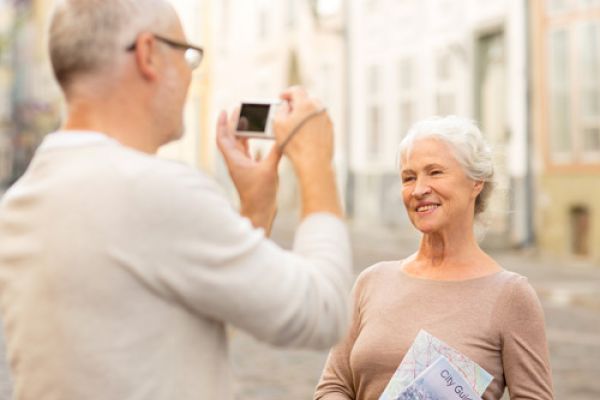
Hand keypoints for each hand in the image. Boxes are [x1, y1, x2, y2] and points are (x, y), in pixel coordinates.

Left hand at [216, 109, 281, 234]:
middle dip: (233, 123)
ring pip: (238, 144)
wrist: (258, 211)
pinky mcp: (249, 171)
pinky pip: (247, 152)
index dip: (222, 123)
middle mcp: (235, 162)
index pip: (223, 138)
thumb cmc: (260, 194)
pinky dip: (250, 143)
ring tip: (248, 119)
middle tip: (239, 109)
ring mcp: (242, 166)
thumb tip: (283, 137)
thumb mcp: (269, 170)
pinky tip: (257, 138)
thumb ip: (275, 152)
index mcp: (234, 160)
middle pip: (230, 138)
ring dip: (241, 132)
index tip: (224, 110)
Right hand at [273, 86, 333, 174]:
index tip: (282, 97)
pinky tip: (304, 134)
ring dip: (304, 114)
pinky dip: (311, 123)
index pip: (296, 90)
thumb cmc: (295, 145)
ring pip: (314, 111)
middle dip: (296, 104)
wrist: (314, 162)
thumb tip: (285, 107)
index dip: (287, 92)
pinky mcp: (330, 129)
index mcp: (306, 104)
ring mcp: (326, 119)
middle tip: (288, 111)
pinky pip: (319, 121)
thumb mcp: (278, 125)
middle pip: (306, 99)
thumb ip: (280, 110)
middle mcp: (319, 109)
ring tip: (295, 125)